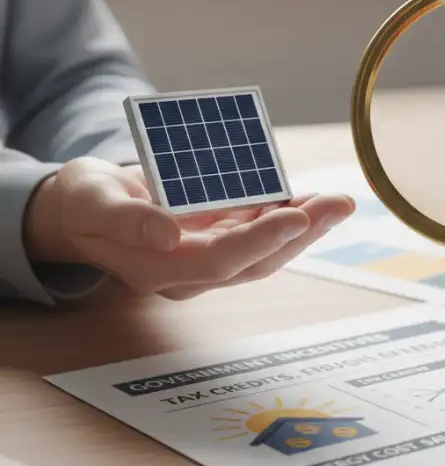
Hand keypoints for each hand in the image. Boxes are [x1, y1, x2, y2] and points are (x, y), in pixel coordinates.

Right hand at [24, 158, 353, 299]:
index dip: (261, 240)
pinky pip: (260, 228)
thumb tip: (168, 236)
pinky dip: (287, 212)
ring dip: (305, 224)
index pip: (220, 261)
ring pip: (266, 246)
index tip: (296, 216)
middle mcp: (192, 270)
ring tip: (337, 200)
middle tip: (340, 204)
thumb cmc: (85, 205)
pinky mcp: (218, 236)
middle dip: (302, 232)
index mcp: (159, 270)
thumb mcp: (92, 204)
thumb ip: (127, 221)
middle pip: (257, 259)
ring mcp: (208, 255)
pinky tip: (311, 196)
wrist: (84, 210)